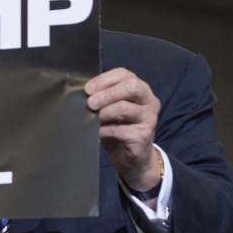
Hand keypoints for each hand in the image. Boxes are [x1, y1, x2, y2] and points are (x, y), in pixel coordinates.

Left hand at [85, 67, 161, 190]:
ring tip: (92, 118)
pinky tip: (97, 132)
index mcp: (140, 89)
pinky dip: (104, 130)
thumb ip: (104, 98)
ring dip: (103, 113)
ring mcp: (149, 118)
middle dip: (106, 94)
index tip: (88, 89)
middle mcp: (149, 101)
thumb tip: (84, 93)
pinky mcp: (143, 136)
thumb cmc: (120, 129)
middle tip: (90, 103)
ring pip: (123, 108)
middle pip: (130, 87)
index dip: (104, 80)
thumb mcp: (112, 109)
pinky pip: (119, 130)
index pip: (124, 74)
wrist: (133, 158)